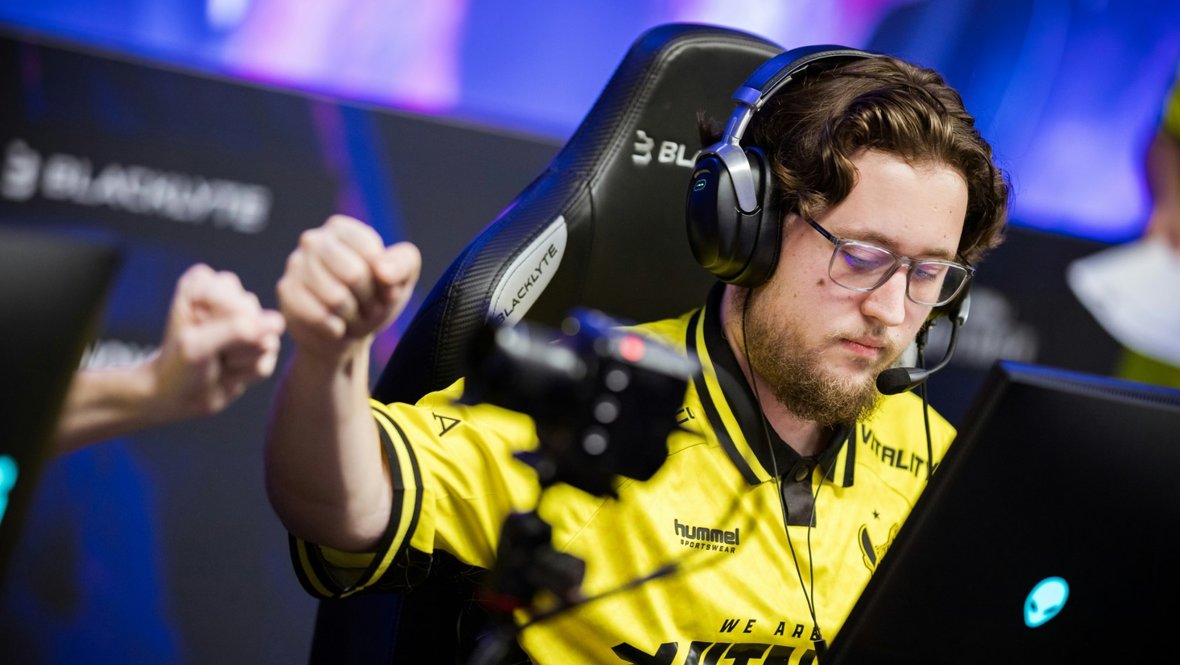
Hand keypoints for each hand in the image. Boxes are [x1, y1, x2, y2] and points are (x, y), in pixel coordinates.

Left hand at [147, 263, 285, 421]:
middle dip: (231, 342)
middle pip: (252, 317)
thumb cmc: (178, 367)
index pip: (233, 300)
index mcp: (203, 284)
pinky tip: (230, 370)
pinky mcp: (262, 342)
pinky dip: (247, 373)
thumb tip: (278, 323)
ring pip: (266, 338)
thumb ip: (236, 330)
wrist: (179, 398)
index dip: (219, 323)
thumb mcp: (196, 346)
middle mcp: (228, 295)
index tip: (196, 332)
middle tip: (209, 350)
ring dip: (240, 359)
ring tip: (219, 361)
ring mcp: (249, 319)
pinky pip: (268, 359)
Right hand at [276, 215, 420, 358]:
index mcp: (342, 229)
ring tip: (352, 316)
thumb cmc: (375, 299)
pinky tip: (336, 327)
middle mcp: (314, 240)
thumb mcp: (400, 279)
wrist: (345, 334)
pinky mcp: (286, 293)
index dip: (386, 283)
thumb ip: (402, 264)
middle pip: (354, 274)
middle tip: (369, 308)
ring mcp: (295, 265)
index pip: (373, 255)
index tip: (384, 290)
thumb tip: (383, 270)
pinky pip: (318, 316)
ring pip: (336, 298)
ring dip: (353, 317)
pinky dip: (335, 329)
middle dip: (369, 301)